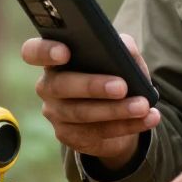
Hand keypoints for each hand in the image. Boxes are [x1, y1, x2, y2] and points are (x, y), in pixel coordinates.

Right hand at [21, 33, 160, 169]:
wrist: (117, 110)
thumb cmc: (113, 72)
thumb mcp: (120, 56)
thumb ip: (121, 46)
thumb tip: (125, 47)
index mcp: (54, 58)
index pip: (33, 51)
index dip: (44, 51)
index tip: (64, 52)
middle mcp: (48, 86)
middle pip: (61, 85)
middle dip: (92, 85)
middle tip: (121, 86)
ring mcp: (56, 113)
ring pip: (81, 113)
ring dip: (116, 110)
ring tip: (142, 105)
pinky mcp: (70, 136)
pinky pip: (98, 133)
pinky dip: (127, 125)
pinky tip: (148, 118)